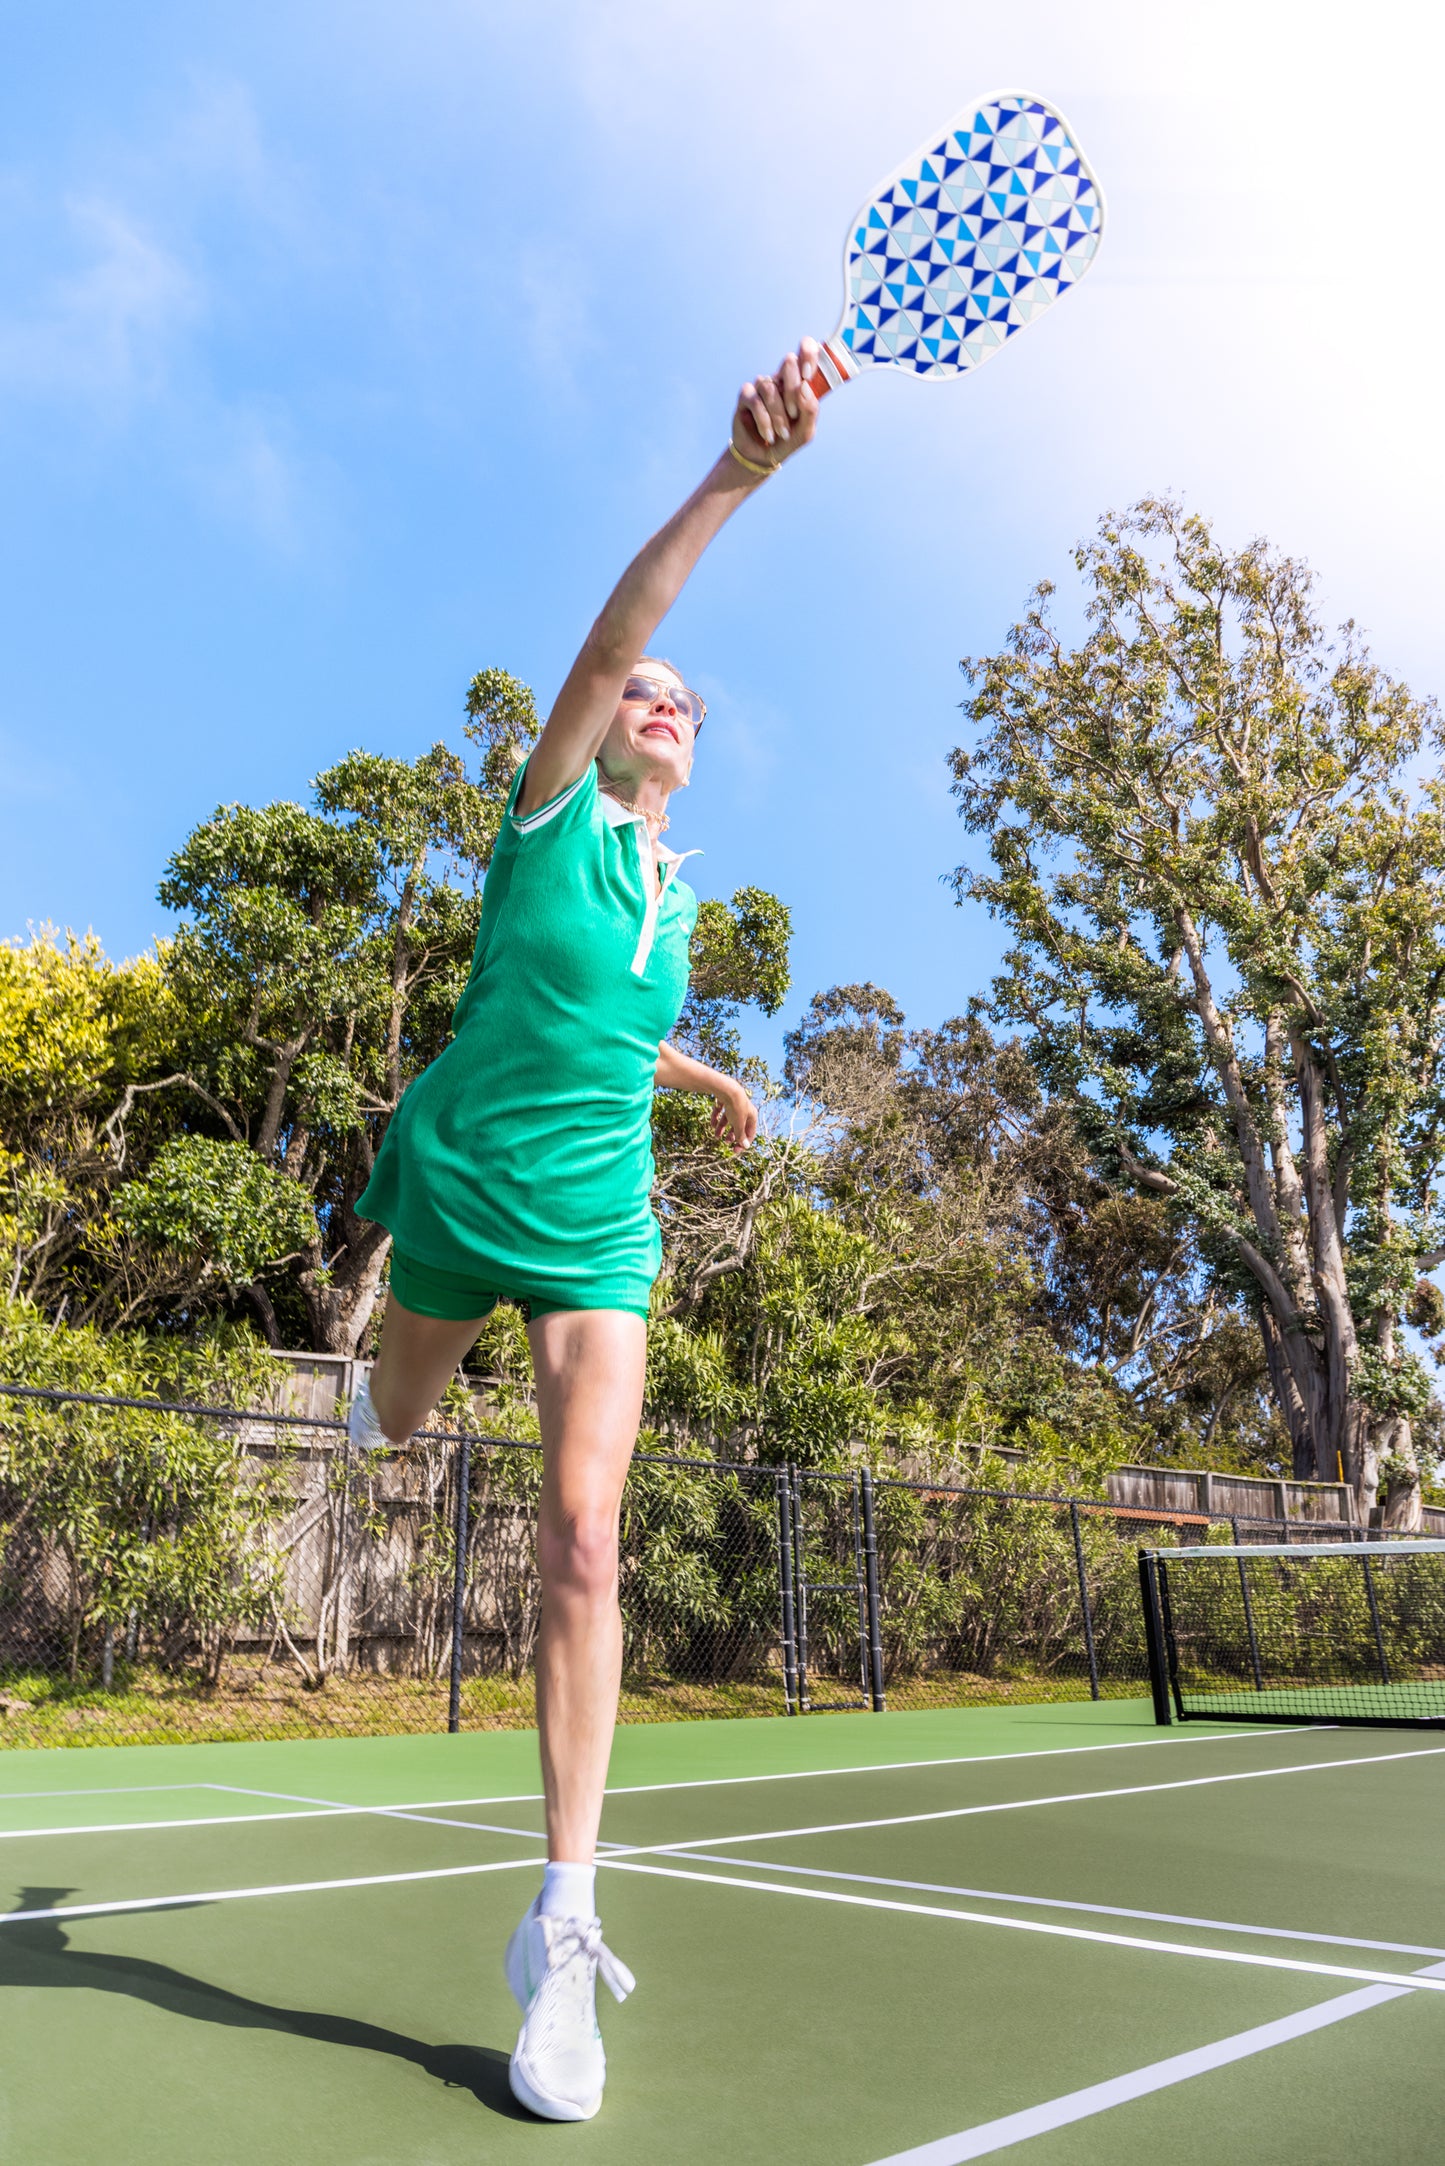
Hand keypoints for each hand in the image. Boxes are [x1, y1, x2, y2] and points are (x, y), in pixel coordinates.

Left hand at [710, 1081, 758, 1152]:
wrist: (727, 1089)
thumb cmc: (736, 1107)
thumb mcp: (738, 1124)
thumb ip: (741, 1136)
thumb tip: (745, 1146)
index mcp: (751, 1116)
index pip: (750, 1132)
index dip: (743, 1142)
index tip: (735, 1150)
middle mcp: (744, 1110)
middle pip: (739, 1126)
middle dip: (732, 1135)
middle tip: (726, 1142)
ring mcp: (734, 1104)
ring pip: (729, 1119)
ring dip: (722, 1128)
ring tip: (716, 1135)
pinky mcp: (724, 1100)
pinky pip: (721, 1111)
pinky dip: (717, 1118)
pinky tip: (712, 1124)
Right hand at [732, 339, 820, 470]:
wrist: (764, 457)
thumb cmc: (788, 440)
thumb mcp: (806, 431)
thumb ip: (810, 410)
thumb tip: (803, 386)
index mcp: (800, 382)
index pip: (806, 350)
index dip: (808, 353)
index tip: (808, 375)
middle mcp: (781, 379)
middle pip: (788, 362)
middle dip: (793, 390)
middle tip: (794, 414)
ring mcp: (762, 385)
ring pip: (770, 387)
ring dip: (778, 415)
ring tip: (781, 434)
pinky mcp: (746, 396)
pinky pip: (755, 401)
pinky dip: (764, 421)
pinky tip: (768, 435)